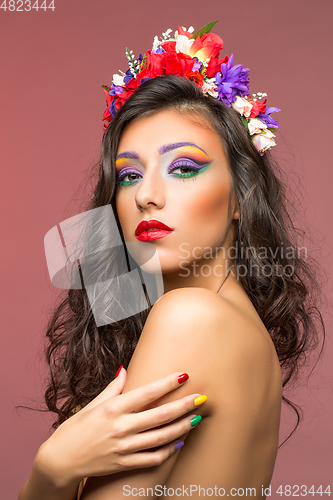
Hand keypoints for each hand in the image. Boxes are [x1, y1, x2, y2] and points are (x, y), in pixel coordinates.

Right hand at [36, 368, 206, 487]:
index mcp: (113, 408)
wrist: (59, 462)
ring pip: (162, 437)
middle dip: (184, 405)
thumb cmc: (75, 429)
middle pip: (160, 415)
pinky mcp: (125, 464)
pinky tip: (179, 442)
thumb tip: (124, 369)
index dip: (168, 383)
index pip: (147, 392)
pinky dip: (168, 450)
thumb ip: (113, 388)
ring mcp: (124, 448)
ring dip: (182, 427)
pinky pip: (153, 458)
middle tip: (202, 398)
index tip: (185, 375)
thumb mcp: (92, 404)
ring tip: (197, 418)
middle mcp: (121, 427)